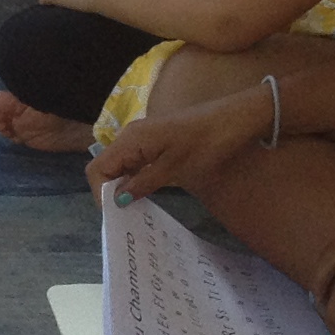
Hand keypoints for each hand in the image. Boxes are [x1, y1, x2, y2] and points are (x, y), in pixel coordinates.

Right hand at [86, 84, 272, 202]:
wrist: (237, 119)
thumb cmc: (206, 143)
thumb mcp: (175, 169)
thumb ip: (143, 183)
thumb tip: (117, 200)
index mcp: (131, 140)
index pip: (97, 169)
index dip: (100, 193)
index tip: (117, 214)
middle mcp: (131, 136)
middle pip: (105, 166)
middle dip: (109, 191)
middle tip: (125, 215)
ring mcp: (143, 137)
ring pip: (119, 164)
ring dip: (122, 185)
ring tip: (135, 208)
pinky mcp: (155, 139)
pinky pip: (134, 161)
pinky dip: (134, 177)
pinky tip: (146, 192)